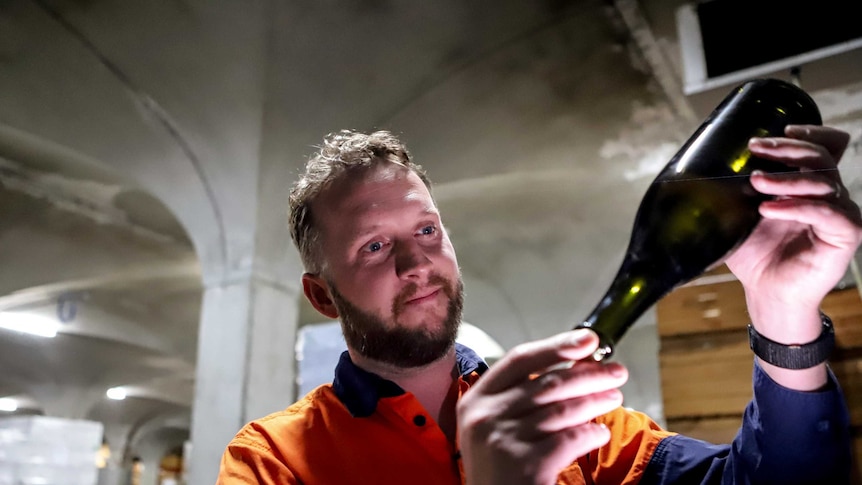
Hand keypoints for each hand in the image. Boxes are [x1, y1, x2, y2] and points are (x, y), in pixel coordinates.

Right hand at [457, 329, 627, 484]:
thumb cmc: (498, 466)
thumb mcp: (495, 425)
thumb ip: (524, 396)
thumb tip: (577, 363)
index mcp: (476, 400)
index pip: (519, 360)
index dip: (556, 346)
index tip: (587, 339)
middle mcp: (484, 418)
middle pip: (547, 383)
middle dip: (588, 374)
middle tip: (616, 371)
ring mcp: (502, 442)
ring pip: (561, 410)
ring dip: (595, 401)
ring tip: (614, 398)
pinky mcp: (524, 466)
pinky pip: (568, 440)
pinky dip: (589, 434)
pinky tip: (599, 433)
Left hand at [725, 125, 861, 387]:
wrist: (764, 292)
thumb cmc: (754, 254)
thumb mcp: (739, 214)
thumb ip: (734, 188)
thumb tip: (701, 162)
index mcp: (808, 185)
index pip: (824, 146)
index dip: (808, 133)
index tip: (779, 131)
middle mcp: (829, 195)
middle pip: (821, 156)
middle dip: (788, 149)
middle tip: (758, 149)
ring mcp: (840, 213)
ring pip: (823, 180)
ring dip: (787, 177)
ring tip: (757, 183)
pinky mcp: (845, 234)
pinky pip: (827, 212)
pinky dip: (797, 206)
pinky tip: (769, 208)